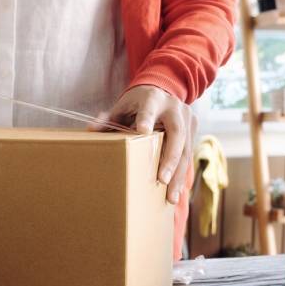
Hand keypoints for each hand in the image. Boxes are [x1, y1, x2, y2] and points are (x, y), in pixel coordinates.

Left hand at [99, 85, 196, 203]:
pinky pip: (188, 154)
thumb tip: (92, 129)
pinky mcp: (193, 129)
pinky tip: (176, 191)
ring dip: (179, 175)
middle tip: (162, 180)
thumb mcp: (123, 107)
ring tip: (172, 197)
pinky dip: (181, 174)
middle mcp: (174, 108)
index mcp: (153, 99)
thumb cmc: (138, 103)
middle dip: (170, 159)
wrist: (163, 88)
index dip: (147, 118)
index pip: (149, 108)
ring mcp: (187, 118)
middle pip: (176, 134)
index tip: (143, 130)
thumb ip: (109, 118)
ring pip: (186, 149)